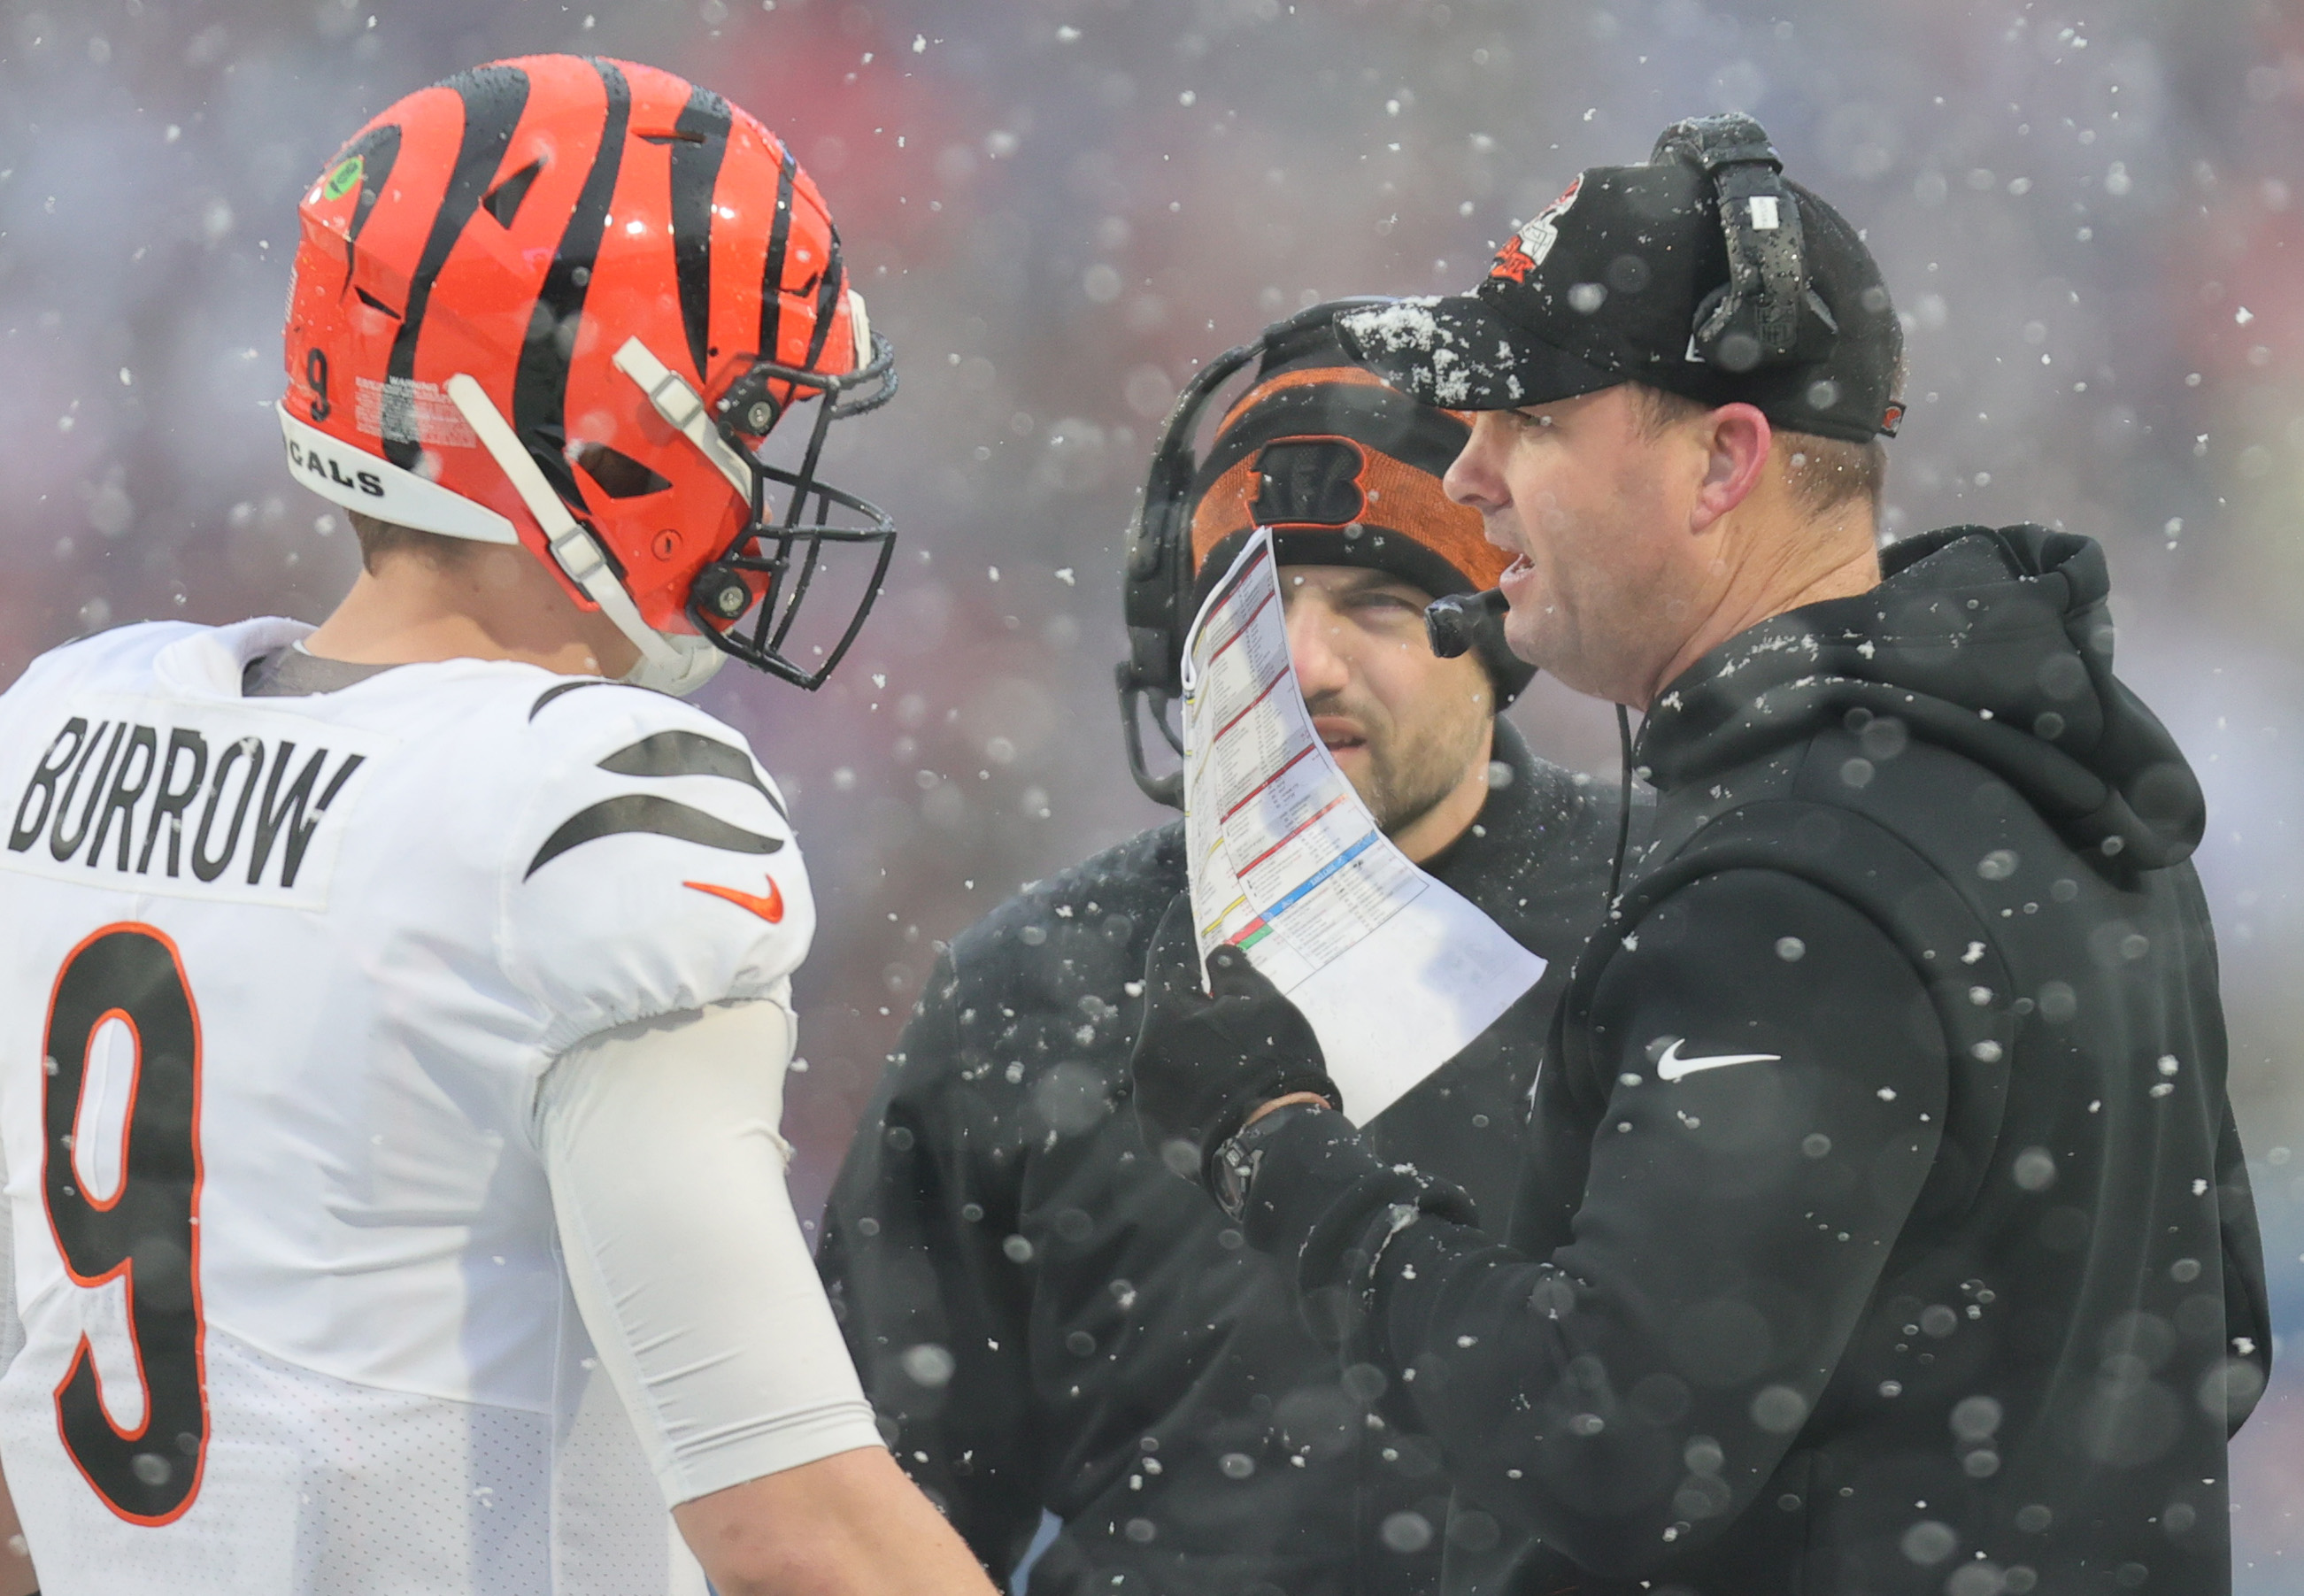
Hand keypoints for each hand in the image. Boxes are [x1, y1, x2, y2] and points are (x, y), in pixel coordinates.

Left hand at [1129, 894, 1339, 1185]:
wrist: (1274, 1147)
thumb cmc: (1272, 1065)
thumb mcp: (1265, 1005)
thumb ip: (1234, 974)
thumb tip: (1214, 953)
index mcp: (1166, 1018)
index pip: (1167, 961)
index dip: (1177, 932)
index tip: (1180, 910)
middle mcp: (1145, 1058)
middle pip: (1167, 1017)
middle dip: (1192, 1005)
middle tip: (1224, 1001)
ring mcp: (1148, 1101)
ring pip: (1169, 1060)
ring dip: (1192, 1051)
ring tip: (1231, 1058)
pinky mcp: (1158, 1137)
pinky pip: (1175, 1099)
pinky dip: (1194, 1089)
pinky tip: (1222, 1094)